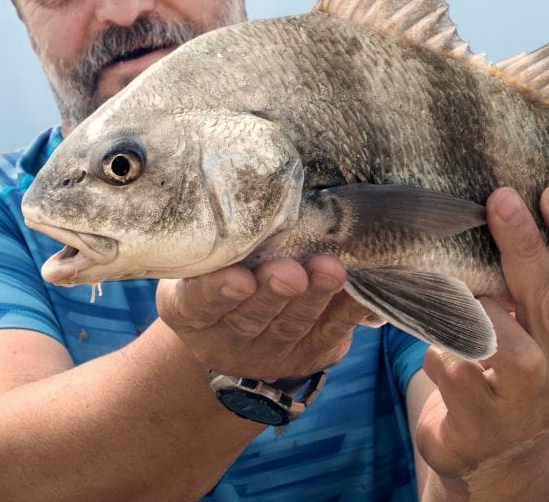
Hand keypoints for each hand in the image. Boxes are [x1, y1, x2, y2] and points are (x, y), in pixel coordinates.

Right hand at [156, 255, 370, 379]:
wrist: (240, 329)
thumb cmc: (222, 268)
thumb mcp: (205, 259)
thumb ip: (223, 240)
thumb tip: (258, 193)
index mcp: (188, 311)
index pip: (198, 303)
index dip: (218, 291)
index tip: (240, 277)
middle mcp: (225, 339)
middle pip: (250, 317)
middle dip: (274, 292)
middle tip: (291, 271)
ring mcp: (269, 353)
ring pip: (292, 326)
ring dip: (314, 297)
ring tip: (330, 270)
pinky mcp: (310, 354)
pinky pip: (331, 333)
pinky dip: (347, 309)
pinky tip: (359, 288)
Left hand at [413, 186, 548, 489]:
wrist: (488, 452)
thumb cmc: (510, 368)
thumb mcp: (539, 331)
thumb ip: (537, 282)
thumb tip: (508, 203)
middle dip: (526, 246)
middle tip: (501, 199)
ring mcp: (528, 407)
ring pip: (507, 346)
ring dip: (475, 307)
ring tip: (451, 287)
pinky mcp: (484, 426)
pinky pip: (456, 370)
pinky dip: (437, 344)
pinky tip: (429, 337)